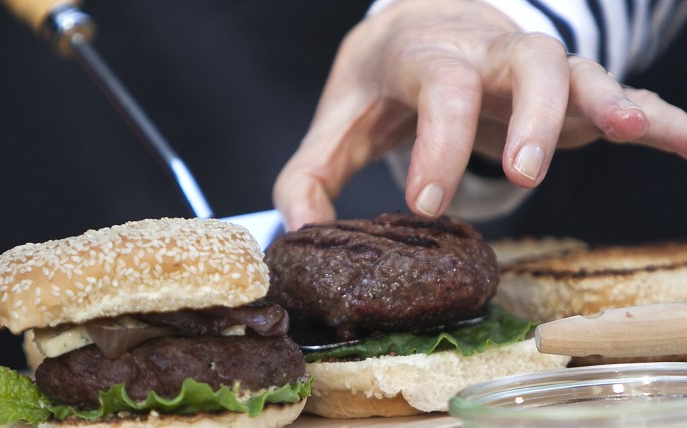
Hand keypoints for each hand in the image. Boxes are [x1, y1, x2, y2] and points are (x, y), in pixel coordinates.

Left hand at [273, 0, 686, 229]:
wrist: (416, 26)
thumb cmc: (378, 85)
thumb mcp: (337, 124)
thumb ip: (309, 177)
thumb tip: (302, 235)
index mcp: (422, 53)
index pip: (439, 85)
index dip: (439, 141)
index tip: (427, 205)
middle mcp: (483, 48)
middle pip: (520, 61)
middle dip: (527, 115)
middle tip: (520, 175)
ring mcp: (528, 64)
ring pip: (571, 68)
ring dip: (602, 98)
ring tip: (621, 130)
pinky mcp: (561, 87)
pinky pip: (618, 91)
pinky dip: (656, 116)